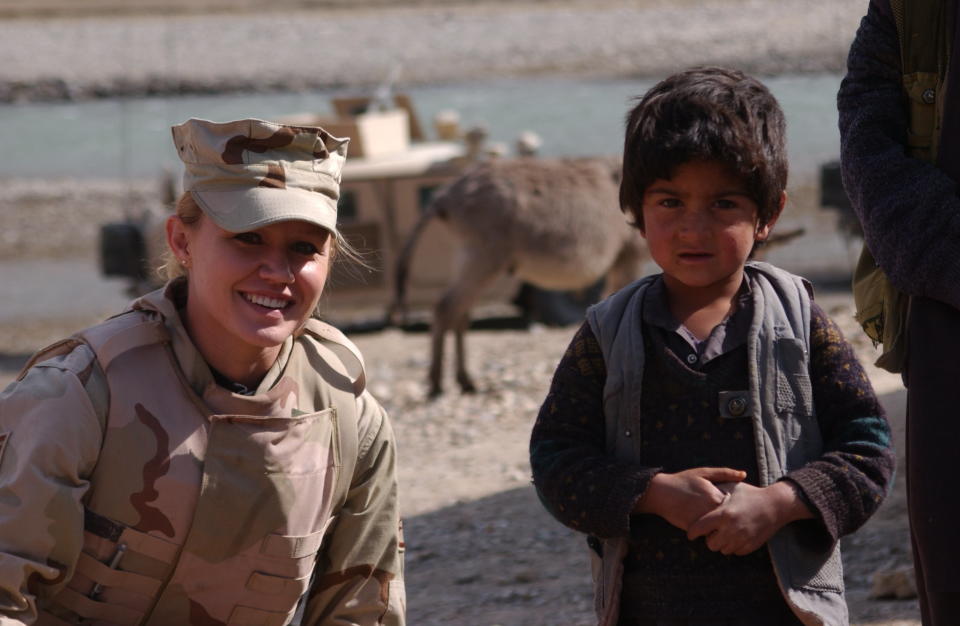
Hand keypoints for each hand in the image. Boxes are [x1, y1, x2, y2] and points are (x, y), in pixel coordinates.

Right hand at [633, 467, 745, 530]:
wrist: (660, 492)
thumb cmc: (683, 480)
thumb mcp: (703, 472)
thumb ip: (725, 473)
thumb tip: (744, 474)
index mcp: (716, 495)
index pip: (736, 505)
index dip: (737, 506)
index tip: (737, 505)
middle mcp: (710, 509)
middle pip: (729, 519)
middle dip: (731, 519)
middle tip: (732, 517)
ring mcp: (702, 520)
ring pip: (719, 528)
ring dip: (721, 527)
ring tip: (721, 523)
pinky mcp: (693, 528)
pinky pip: (706, 534)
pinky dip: (709, 532)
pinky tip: (708, 526)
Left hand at [686, 481, 812, 554]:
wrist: (775, 505)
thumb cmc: (750, 494)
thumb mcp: (732, 488)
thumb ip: (715, 491)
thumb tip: (698, 491)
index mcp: (723, 514)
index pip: (700, 528)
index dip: (692, 532)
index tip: (690, 534)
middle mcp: (731, 528)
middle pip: (711, 544)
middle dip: (709, 539)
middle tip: (712, 533)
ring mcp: (742, 538)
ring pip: (723, 550)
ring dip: (722, 543)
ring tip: (725, 533)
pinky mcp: (751, 545)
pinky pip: (736, 552)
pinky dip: (734, 546)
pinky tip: (736, 536)